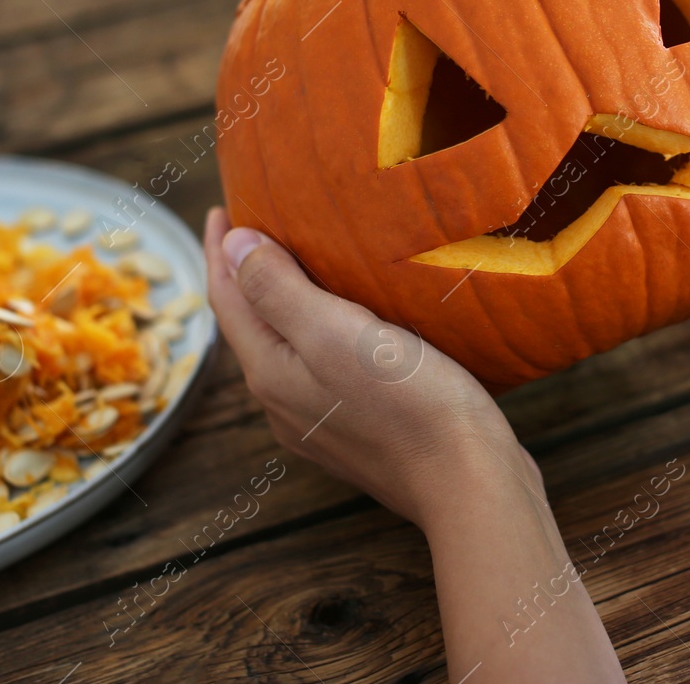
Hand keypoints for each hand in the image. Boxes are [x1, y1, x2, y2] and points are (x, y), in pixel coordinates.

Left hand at [204, 209, 625, 680]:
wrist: (468, 483)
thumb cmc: (409, 403)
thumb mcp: (336, 334)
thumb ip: (279, 291)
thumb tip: (233, 246)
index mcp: (271, 372)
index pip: (228, 300)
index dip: (220, 250)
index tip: (224, 206)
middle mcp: (285, 401)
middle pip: (250, 326)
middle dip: (245, 275)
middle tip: (256, 227)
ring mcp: (321, 422)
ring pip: (284, 348)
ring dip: (280, 303)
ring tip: (299, 264)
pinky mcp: (359, 431)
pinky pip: (319, 367)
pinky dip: (316, 330)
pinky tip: (349, 322)